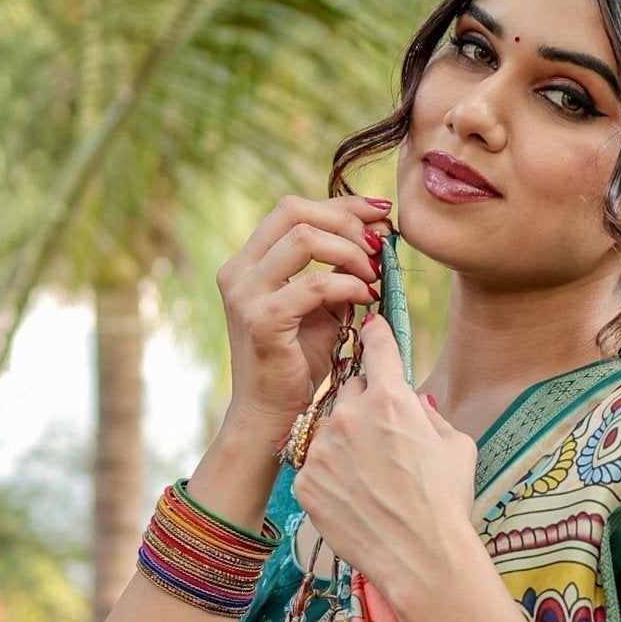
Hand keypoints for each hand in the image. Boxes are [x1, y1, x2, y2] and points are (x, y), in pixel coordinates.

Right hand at [214, 193, 388, 449]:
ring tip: (374, 274)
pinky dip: (348, 285)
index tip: (381, 213)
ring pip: (305, 239)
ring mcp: (245, 293)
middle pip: (296, 212)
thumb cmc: (297, 364)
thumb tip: (377, 235)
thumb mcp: (320, 309)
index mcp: (248, 262)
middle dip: (347, 222)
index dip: (341, 204)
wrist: (271, 417)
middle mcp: (238, 270)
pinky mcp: (262, 319)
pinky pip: (315, 285)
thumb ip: (337, 272)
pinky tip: (367, 296)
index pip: (293, 209)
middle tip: (381, 245)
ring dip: (350, 251)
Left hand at [293, 312, 478, 608]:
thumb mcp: (456, 447)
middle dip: (363, 405)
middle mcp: (350, 414)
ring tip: (370, 479)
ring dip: (344, 443)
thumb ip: (429, 415)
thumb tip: (415, 402)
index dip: (376, 335)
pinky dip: (330, 477)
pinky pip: (314, 466)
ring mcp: (323, 448)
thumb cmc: (447, 504)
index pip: (377, 346)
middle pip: (349, 390)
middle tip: (382, 441)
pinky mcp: (305, 481)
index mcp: (392, 398)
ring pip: (328, 428)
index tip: (371, 328)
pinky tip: (354, 499)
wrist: (420, 559)